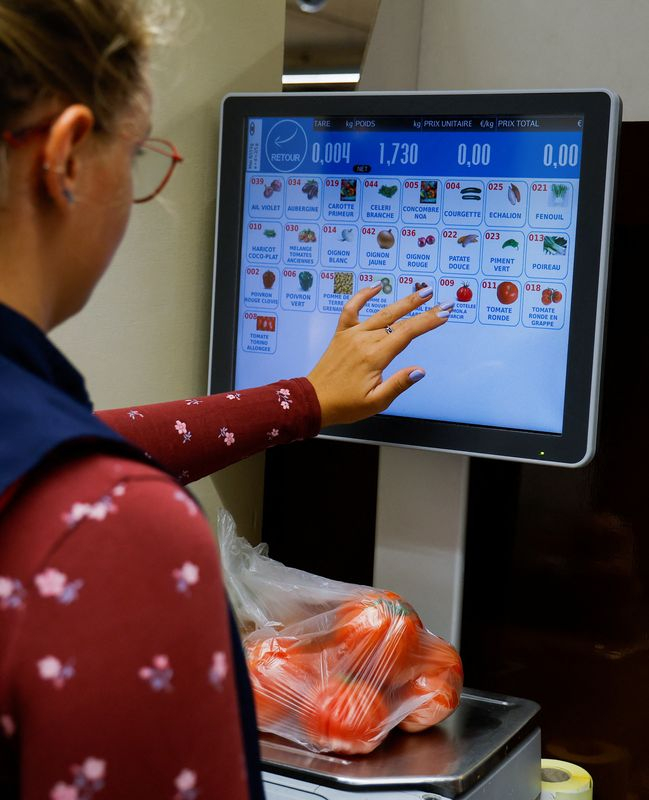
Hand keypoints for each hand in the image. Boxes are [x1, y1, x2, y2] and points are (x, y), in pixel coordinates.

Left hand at [307, 284, 451, 427]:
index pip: (407, 333)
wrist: (314, 401)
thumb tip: (419, 370)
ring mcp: (351, 335)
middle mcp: (364, 340)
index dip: (428, 322)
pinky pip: (351, 310)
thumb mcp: (376, 402)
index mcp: (375, 357)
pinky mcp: (341, 334)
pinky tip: (376, 286)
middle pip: (398, 320)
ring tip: (422, 292)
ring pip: (381, 313)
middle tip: (443, 301)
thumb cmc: (345, 405)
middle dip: (423, 310)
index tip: (445, 314)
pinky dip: (362, 295)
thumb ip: (398, 384)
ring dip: (403, 302)